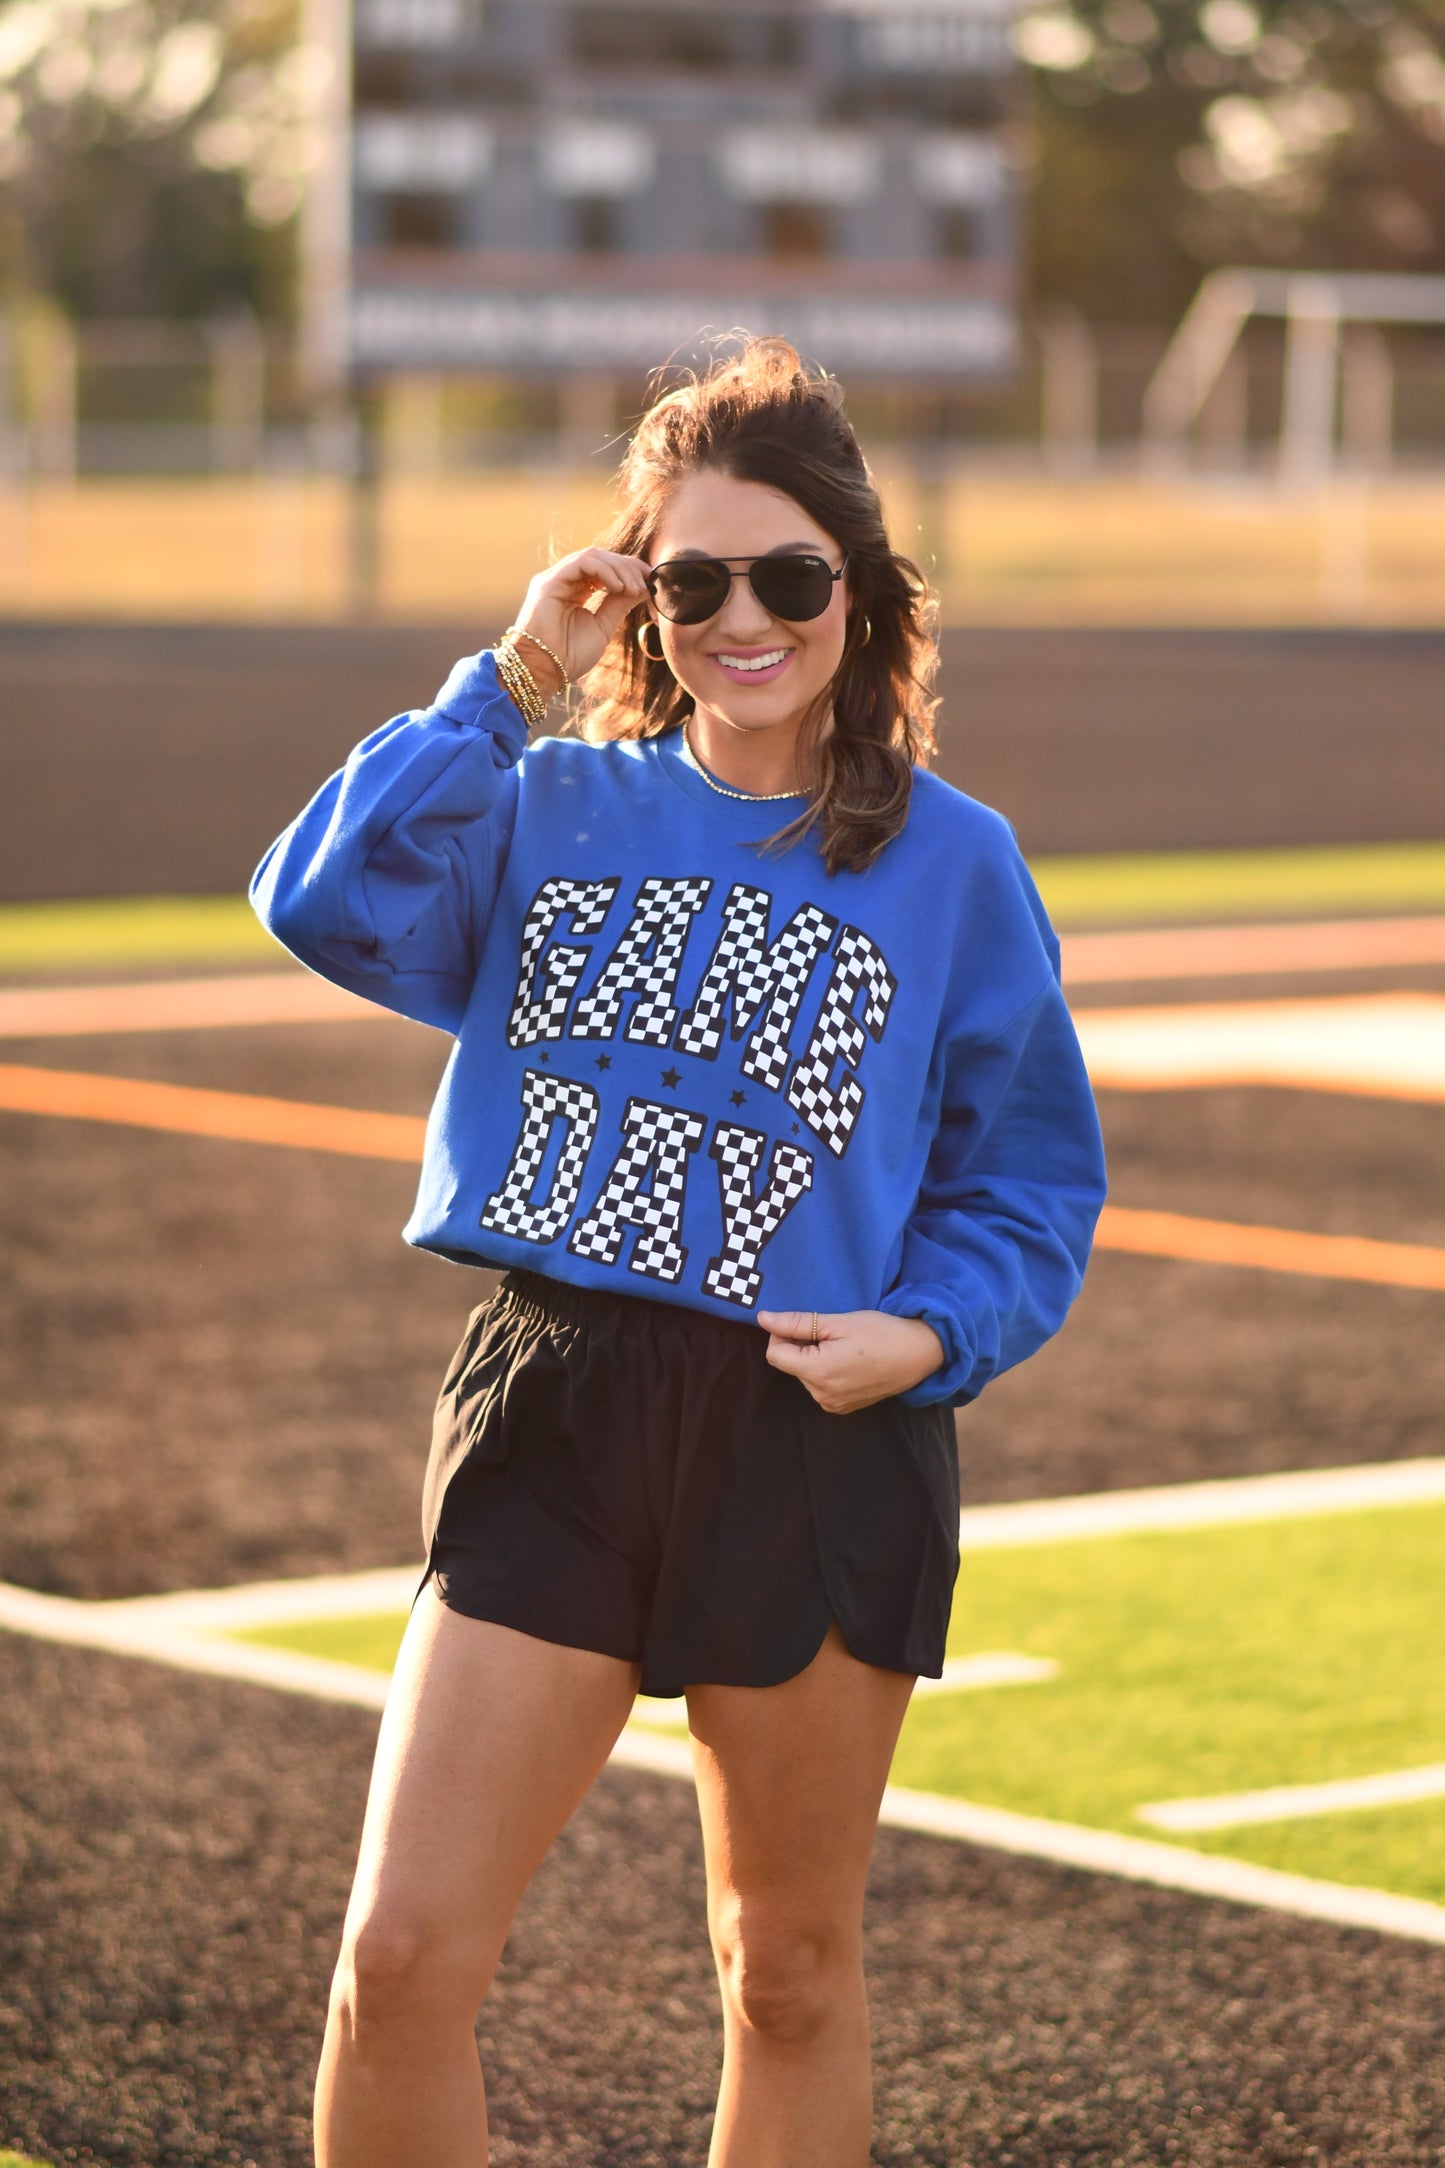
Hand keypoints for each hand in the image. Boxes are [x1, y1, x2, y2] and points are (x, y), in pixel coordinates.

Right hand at [509, 548, 652, 689]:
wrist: (544, 672)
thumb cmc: (569, 656)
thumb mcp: (603, 626)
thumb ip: (619, 604)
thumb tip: (643, 587)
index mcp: (574, 590)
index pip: (604, 568)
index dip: (628, 569)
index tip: (650, 579)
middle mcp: (563, 580)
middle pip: (600, 558)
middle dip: (627, 567)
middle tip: (646, 582)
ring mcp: (554, 579)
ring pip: (592, 556)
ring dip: (618, 569)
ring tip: (633, 588)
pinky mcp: (548, 582)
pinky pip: (581, 563)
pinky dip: (604, 571)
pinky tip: (618, 587)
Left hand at [758, 1309, 945, 1415]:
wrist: (921, 1354)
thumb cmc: (882, 1332)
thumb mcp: (839, 1322)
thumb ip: (797, 1323)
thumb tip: (763, 1319)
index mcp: (817, 1373)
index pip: (774, 1354)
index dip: (783, 1333)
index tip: (806, 1323)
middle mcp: (821, 1395)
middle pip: (790, 1364)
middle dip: (802, 1345)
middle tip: (833, 1333)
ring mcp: (833, 1404)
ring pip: (805, 1374)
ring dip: (815, 1358)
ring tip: (845, 1346)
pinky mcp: (843, 1407)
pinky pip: (820, 1386)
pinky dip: (827, 1371)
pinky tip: (850, 1360)